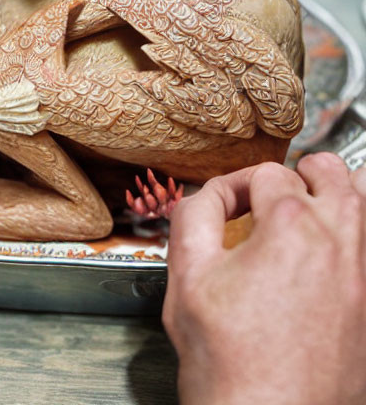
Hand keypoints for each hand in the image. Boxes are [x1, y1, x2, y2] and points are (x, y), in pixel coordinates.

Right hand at [163, 153, 365, 404]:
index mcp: (291, 228)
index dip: (238, 185)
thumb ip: (194, 217)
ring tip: (311, 209)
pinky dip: (357, 235)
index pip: (266, 174)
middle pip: (331, 172)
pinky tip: (333, 250)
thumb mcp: (187, 278)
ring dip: (340, 194)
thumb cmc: (229, 363)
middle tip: (273, 195)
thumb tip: (211, 195)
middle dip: (298, 174)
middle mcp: (341, 243)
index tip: (225, 207)